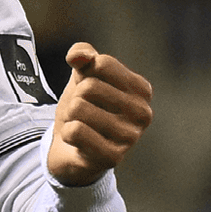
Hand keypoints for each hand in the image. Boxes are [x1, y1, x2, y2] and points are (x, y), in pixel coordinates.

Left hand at [46, 42, 153, 186]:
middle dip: (75, 97)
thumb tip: (79, 56)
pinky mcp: (113, 157)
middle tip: (82, 111)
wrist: (72, 146)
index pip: (102, 63)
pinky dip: (67, 133)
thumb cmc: (84, 105)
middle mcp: (143, 113)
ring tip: (80, 124)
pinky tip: (77, 140)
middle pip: (88, 87)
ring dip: (70, 116)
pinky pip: (75, 132)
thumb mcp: (82, 75)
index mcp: (142, 89)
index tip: (89, 88)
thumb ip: (82, 54)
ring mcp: (130, 137)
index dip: (84, 74)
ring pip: (78, 108)